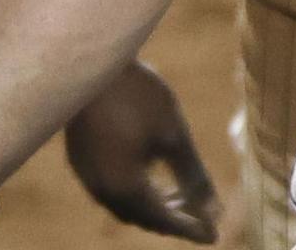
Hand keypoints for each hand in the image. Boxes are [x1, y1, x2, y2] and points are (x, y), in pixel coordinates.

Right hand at [63, 60, 219, 242]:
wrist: (93, 63)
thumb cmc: (138, 97)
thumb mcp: (174, 136)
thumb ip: (194, 177)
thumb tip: (215, 210)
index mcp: (125, 188)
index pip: (165, 222)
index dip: (192, 230)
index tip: (215, 236)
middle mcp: (101, 190)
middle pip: (143, 219)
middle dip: (174, 219)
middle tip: (203, 214)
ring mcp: (86, 176)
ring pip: (125, 206)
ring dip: (155, 206)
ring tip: (181, 193)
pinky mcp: (80, 161)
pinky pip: (111, 190)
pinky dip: (136, 192)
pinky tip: (151, 173)